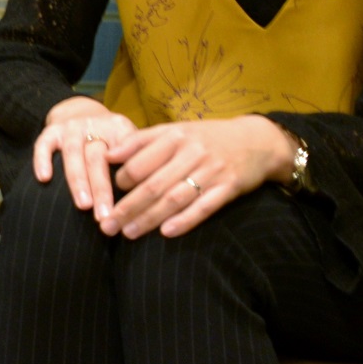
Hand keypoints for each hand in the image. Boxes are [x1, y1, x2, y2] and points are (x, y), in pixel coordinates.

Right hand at [33, 96, 137, 217]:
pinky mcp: (52, 130)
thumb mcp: (129, 140)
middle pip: (98, 159)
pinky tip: (44, 178)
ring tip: (83, 205)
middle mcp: (94, 126)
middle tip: (105, 216)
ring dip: (78, 180)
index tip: (129, 207)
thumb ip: (139, 161)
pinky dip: (42, 160)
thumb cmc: (112, 139)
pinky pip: (43, 144)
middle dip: (101, 189)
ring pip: (73, 153)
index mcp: (118, 129)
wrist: (82, 112)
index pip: (124, 155)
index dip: (127, 181)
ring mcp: (71, 128)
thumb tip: (148, 194)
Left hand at [98, 115, 298, 238]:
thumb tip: (108, 154)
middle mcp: (191, 153)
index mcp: (174, 137)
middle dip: (127, 208)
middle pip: (153, 185)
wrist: (255, 141)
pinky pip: (204, 207)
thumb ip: (141, 141)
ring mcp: (211, 171)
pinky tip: (166, 233)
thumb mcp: (174, 130)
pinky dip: (185, 220)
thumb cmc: (205, 138)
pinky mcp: (229, 187)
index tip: (108, 196)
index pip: (139, 162)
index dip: (120, 182)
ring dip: (149, 218)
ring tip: (129, 233)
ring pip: (174, 198)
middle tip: (107, 226)